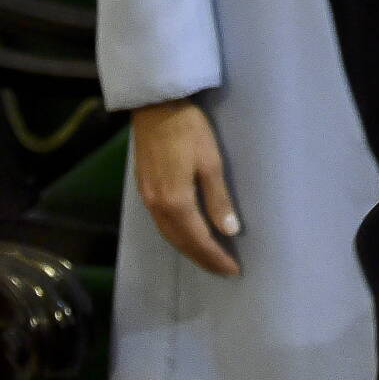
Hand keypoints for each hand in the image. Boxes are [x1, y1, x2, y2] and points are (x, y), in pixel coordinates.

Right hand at [130, 100, 240, 276]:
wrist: (156, 108)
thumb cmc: (189, 131)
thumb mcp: (211, 162)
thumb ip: (218, 199)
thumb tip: (229, 231)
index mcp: (176, 202)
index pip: (198, 239)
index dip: (216, 257)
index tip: (233, 270)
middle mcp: (158, 207)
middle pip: (181, 242)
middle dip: (203, 258)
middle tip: (223, 270)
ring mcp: (147, 200)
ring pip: (169, 235)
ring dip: (189, 249)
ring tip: (209, 256)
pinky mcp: (144, 190)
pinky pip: (162, 224)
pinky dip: (177, 235)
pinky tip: (188, 234)